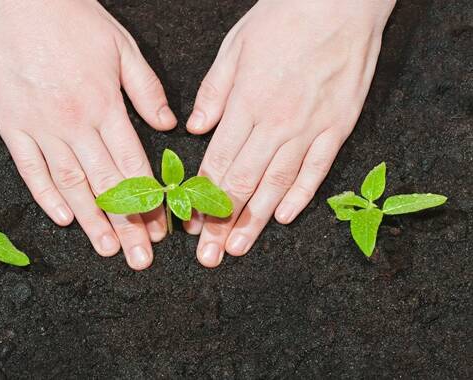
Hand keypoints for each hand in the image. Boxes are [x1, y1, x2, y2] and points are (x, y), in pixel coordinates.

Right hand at [0, 0, 176, 269]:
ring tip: (106, 249)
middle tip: (138, 258)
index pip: (132, 166)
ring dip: (90, 220)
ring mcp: (40, 126)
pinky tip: (62, 218)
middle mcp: (73, 122)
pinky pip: (29, 168)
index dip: (148, 202)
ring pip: (70, 183)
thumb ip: (146, 90)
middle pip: (106, 184)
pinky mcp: (11, 124)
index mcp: (104, 105)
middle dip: (126, 225)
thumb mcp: (122, 47)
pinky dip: (45, 195)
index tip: (159, 229)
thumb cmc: (73, 19)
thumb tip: (168, 126)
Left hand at [184, 0, 394, 266]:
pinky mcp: (338, 126)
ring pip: (277, 183)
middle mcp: (275, 122)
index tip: (189, 223)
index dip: (202, 196)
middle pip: (243, 181)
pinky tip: (283, 217)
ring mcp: (309, 127)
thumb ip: (213, 93)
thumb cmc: (284, 18)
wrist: (339, 1)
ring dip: (255, 220)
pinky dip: (301, 195)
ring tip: (238, 248)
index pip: (218, 161)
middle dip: (222, 222)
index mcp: (246, 103)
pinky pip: (317, 169)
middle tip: (209, 254)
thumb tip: (194, 128)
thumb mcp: (235, 48)